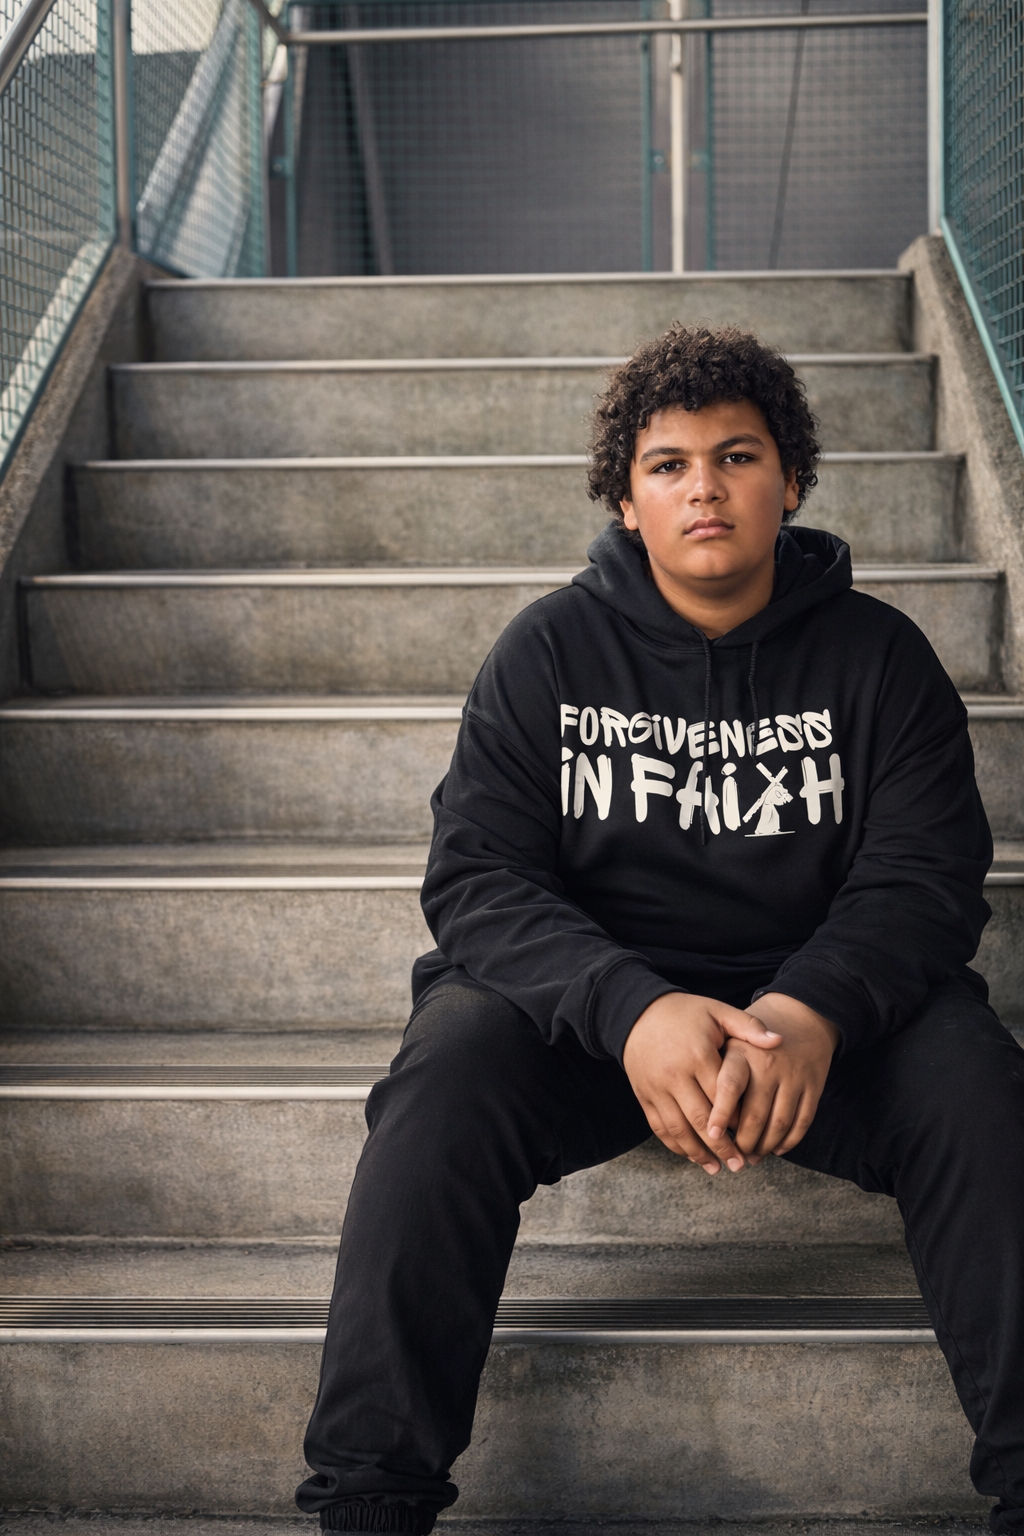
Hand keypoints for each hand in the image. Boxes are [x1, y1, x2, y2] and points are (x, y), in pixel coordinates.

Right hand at [623, 992, 782, 1174]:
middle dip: (723, 1146)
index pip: (723, 1096)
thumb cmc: (684, 1013)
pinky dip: (676, 1145)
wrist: (636, 1012)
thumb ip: (748, 1027)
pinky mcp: (643, 1095)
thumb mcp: (717, 1012)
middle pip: (702, 1120)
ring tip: (718, 1169)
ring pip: (679, 1129)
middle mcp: (675, 1075)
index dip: (740, 1119)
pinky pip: (659, 1127)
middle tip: (740, 1164)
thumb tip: (779, 1041)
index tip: (755, 1135)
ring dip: (699, 1153)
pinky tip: (692, 1156)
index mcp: (698, 1055)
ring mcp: (656, 1088)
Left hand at [707, 992, 839, 1161]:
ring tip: (753, 1156)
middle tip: (734, 1155)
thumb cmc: (753, 1038)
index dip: (720, 1114)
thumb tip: (694, 1105)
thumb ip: (713, 1068)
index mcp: (743, 1053)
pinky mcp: (814, 1086)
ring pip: (779, 1123)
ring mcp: (794, 1076)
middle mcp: (769, 1065)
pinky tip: (777, 1148)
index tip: (711, 1135)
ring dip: (765, 1146)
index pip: (730, 1087)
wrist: (800, 1016)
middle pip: (755, 1115)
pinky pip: (802, 1121)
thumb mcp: (729, 1039)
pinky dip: (789, 1140)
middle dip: (743, 1142)